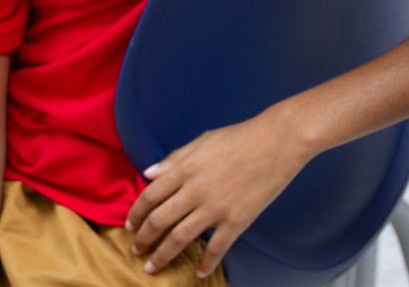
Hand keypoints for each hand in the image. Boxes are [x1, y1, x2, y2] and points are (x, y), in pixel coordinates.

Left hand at [125, 112, 308, 277]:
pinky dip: (206, 264)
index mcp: (185, 168)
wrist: (278, 142)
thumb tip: (148, 173)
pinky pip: (216, 248)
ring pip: (180, 239)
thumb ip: (174, 158)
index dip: (136, 213)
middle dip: (143, 240)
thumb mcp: (203, 141)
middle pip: (159, 221)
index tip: (129, 226)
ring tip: (152, 267)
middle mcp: (195, 190)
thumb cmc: (241, 137)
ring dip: (162, 256)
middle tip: (135, 250)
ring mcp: (216, 208)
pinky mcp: (237, 220)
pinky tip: (199, 272)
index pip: (150, 196)